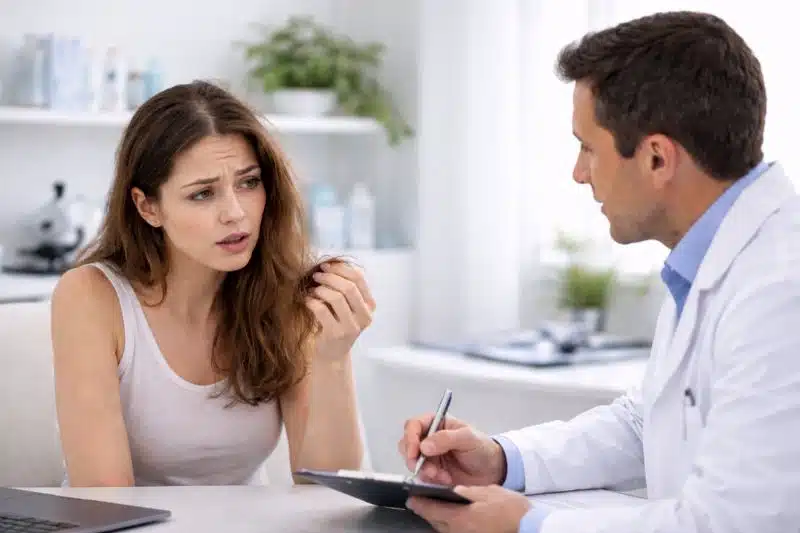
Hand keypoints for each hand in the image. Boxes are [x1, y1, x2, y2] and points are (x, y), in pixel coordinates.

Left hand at [305, 261, 375, 359]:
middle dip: (329, 277)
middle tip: (316, 275)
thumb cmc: (336, 323)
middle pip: (349, 287)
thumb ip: (344, 287)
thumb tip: (331, 262)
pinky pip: (321, 310)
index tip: (325, 265)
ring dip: (320, 289)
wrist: (332, 353)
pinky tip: (307, 300)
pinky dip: (311, 301)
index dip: (341, 268)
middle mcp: (365, 316)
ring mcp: (351, 327)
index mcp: (370, 305)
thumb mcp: (346, 305)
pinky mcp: (336, 334)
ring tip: (312, 289)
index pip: (359, 278)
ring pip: (336, 297)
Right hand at [398, 414, 506, 485]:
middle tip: (426, 468)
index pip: (414, 426)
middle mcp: (429, 439)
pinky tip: (445, 480)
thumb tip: (424, 445)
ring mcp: (429, 457)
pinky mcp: (431, 472)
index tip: (415, 452)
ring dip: (424, 471)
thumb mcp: (468, 438)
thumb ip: (446, 438)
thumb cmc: (482, 447)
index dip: (410, 437)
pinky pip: (421, 477)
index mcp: (436, 423)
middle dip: (414, 458)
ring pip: (413, 463)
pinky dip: (430, 480)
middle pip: (407, 445)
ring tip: (441, 475)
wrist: (493, 470)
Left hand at [407, 485, 531, 532]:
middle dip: (426, 512)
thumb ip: (467, 491)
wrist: (528, 526)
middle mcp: (460, 532)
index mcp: (461, 518)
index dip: (420, 504)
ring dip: (437, 519)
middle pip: (436, 522)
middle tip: (418, 503)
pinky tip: (451, 518)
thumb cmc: (511, 509)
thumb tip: (453, 489)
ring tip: (432, 509)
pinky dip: (449, 525)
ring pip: (444, 529)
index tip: (411, 499)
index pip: (433, 511)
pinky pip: (454, 532)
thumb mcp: (488, 492)